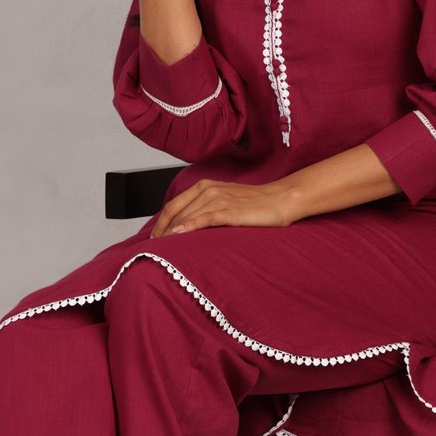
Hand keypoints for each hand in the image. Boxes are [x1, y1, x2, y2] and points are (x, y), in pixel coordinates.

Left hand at [148, 177, 298, 237]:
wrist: (281, 200)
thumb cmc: (255, 204)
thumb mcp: (225, 202)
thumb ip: (206, 209)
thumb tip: (187, 227)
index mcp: (204, 186)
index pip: (173, 205)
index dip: (160, 222)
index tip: (154, 238)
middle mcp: (208, 189)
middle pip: (176, 212)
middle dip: (162, 231)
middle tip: (154, 249)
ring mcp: (218, 199)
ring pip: (187, 216)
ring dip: (172, 233)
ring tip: (162, 249)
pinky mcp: (229, 210)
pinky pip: (204, 219)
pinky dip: (190, 227)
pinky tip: (179, 236)